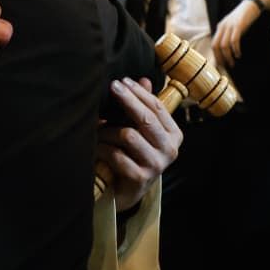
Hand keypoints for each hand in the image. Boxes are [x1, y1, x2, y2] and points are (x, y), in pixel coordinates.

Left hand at [96, 78, 182, 212]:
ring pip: (128, 135)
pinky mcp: (140, 178)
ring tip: (98, 129)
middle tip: (112, 87)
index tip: (122, 80)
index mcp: (174, 135)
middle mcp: (170, 150)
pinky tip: (96, 147)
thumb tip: (144, 79)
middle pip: (145, 118)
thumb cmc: (133, 153)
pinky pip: (116, 154)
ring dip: (108, 130)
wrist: (126, 190)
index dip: (138, 92)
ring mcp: (156, 165)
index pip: (157, 107)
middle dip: (127, 100)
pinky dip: (103, 148)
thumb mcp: (141, 128)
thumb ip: (144, 105)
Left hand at [213, 0, 265, 67]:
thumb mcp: (233, 26)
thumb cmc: (244, 17)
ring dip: (228, 56)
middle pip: (216, 45)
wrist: (252, 4)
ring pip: (224, 45)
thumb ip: (229, 35)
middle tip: (226, 66)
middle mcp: (222, 26)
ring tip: (232, 63)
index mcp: (220, 27)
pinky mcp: (238, 25)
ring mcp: (230, 26)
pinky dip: (235, 49)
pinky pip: (234, 40)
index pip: (214, 44)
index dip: (216, 55)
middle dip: (220, 58)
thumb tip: (228, 50)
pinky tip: (238, 54)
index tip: (221, 64)